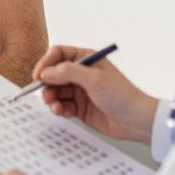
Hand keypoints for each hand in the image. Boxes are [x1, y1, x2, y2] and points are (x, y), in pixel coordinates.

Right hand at [33, 44, 157, 143]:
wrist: (136, 120)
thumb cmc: (121, 95)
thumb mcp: (94, 79)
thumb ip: (68, 72)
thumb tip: (46, 72)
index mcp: (86, 59)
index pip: (58, 54)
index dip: (46, 63)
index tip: (38, 76)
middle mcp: (81, 73)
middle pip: (53, 74)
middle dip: (47, 84)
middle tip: (45, 95)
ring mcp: (80, 90)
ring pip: (56, 91)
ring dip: (51, 98)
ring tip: (54, 106)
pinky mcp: (80, 107)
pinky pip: (62, 105)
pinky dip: (58, 108)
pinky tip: (61, 112)